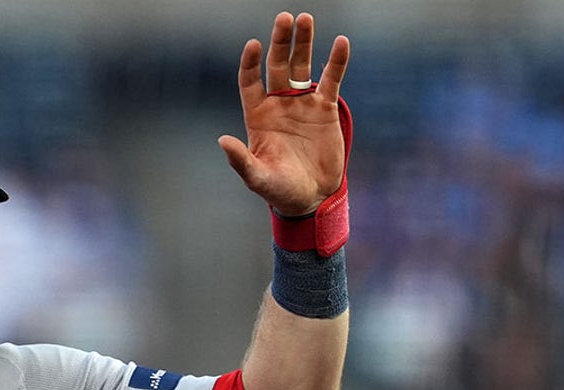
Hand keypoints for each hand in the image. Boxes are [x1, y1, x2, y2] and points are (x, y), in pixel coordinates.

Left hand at [218, 12, 348, 216]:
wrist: (311, 197)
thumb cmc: (279, 190)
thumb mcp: (257, 177)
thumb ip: (241, 160)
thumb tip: (223, 141)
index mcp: (257, 117)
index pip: (250, 82)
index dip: (251, 63)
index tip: (254, 44)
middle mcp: (278, 105)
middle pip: (276, 66)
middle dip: (279, 43)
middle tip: (284, 18)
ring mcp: (301, 104)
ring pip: (301, 66)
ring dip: (303, 43)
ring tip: (305, 19)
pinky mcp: (325, 109)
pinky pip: (331, 80)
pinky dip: (336, 62)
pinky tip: (340, 42)